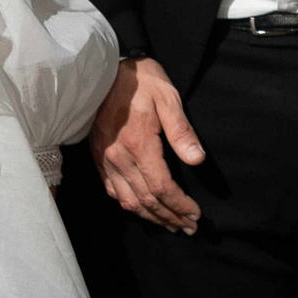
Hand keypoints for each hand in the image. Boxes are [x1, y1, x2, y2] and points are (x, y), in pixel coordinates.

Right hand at [93, 57, 206, 231]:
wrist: (107, 71)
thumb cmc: (143, 81)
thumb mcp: (168, 99)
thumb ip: (182, 132)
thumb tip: (197, 160)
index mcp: (138, 144)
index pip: (161, 187)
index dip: (179, 205)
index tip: (196, 214)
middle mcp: (118, 157)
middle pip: (145, 200)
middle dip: (169, 216)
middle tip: (188, 227)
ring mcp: (106, 159)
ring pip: (127, 200)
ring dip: (150, 217)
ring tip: (170, 225)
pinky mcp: (99, 158)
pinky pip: (112, 190)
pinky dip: (129, 205)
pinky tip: (142, 209)